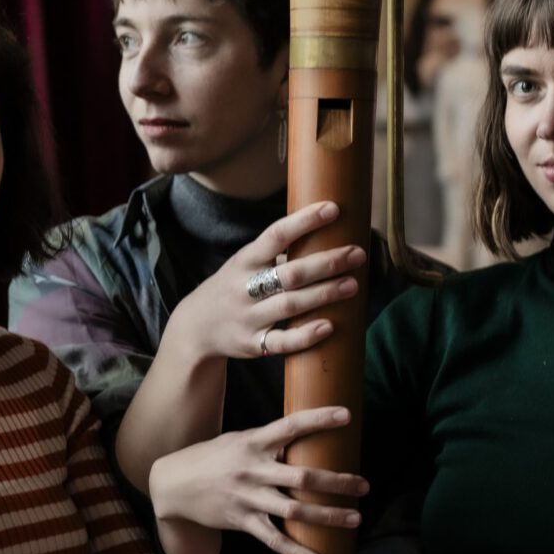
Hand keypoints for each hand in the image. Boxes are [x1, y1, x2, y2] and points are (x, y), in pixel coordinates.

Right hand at [150, 408, 367, 553]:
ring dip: (328, 516)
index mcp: (252, 442)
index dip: (319, 419)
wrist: (172, 485)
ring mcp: (247, 498)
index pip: (291, 427)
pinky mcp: (242, 522)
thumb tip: (305, 438)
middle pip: (302, 477)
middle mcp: (252, 470)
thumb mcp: (238, 441)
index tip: (347, 415)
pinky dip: (298, 553)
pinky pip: (274, 540)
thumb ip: (269, 442)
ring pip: (294, 511)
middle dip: (337, 483)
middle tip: (364, 486)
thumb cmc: (211, 457)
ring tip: (355, 518)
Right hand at [167, 201, 364, 363]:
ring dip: (324, 295)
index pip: (275, 235)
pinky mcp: (252, 344)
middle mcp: (244, 288)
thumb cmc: (234, 287)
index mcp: (244, 261)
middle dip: (326, 263)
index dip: (304, 221)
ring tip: (353, 285)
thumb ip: (278, 252)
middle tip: (358, 254)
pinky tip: (329, 326)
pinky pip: (281, 342)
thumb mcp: (246, 263)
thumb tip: (327, 232)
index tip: (333, 208)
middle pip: (290, 273)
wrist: (195, 327)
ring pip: (290, 305)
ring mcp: (247, 318)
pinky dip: (306, 335)